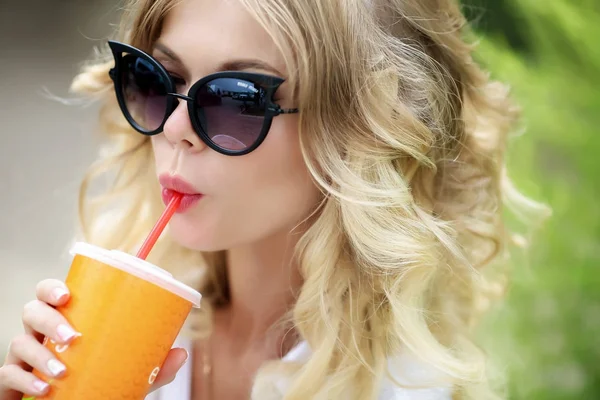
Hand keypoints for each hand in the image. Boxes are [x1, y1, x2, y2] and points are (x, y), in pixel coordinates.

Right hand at [0, 279, 187, 398]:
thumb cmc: (99, 384)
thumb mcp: (129, 375)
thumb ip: (154, 368)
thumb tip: (182, 353)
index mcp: (65, 320)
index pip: (50, 293)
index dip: (52, 288)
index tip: (67, 295)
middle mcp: (40, 333)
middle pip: (31, 311)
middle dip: (48, 319)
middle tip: (72, 337)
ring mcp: (24, 357)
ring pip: (19, 342)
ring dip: (39, 354)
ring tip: (63, 370)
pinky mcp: (13, 381)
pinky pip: (8, 375)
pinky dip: (24, 381)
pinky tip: (44, 389)